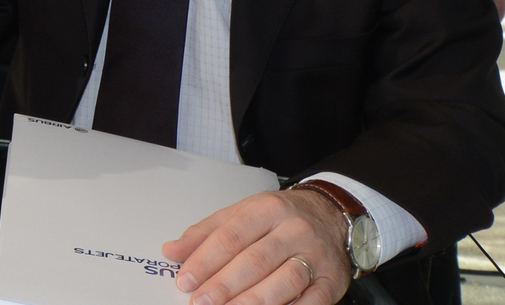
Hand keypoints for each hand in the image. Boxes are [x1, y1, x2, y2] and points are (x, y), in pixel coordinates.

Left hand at [164, 187, 351, 304]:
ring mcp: (315, 256)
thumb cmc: (281, 217)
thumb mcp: (241, 214)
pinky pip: (312, 301)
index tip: (185, 280)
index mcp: (267, 209)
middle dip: (224, 285)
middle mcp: (293, 231)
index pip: (231, 237)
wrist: (331, 216)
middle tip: (200, 302)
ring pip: (283, 282)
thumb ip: (206, 233)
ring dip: (252, 302)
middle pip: (255, 261)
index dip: (205, 261)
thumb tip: (172, 251)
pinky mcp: (332, 281)